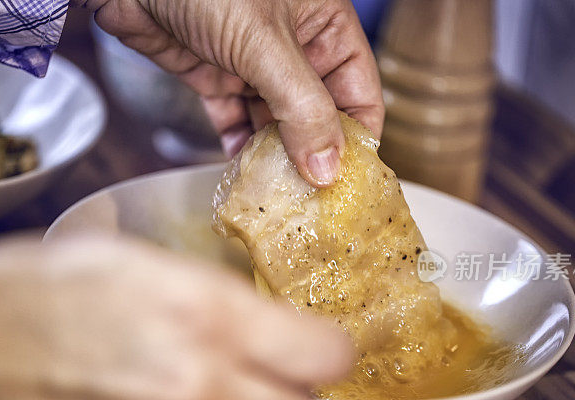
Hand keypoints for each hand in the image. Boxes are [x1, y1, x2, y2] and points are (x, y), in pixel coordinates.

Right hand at [0, 235, 352, 399]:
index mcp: (205, 315)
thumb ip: (214, 294)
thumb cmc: (32, 295)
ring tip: (220, 387)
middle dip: (294, 384)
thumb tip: (260, 320)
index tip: (322, 340)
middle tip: (270, 361)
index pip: (322, 353)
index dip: (330, 346)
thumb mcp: (138, 258)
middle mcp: (201, 386)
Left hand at [83, 0, 383, 186]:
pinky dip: (239, 146)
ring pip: (276, 121)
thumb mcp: (265, 44)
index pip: (359, 89)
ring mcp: (253, 63)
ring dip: (275, 157)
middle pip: (318, 112)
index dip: (358, 135)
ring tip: (278, 195)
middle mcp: (293, 45)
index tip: (350, 181)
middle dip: (314, 154)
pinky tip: (242, 173)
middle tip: (312, 199)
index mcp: (324, 24)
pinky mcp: (215, 76)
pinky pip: (236, 119)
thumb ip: (301, 107)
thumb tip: (328, 168)